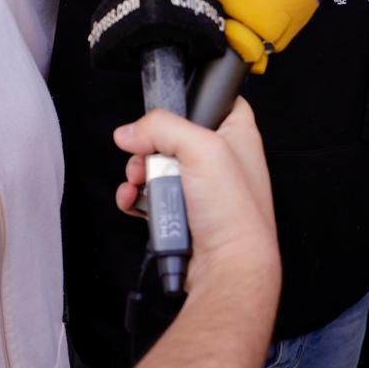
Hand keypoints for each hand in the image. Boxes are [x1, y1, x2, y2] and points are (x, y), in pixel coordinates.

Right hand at [113, 98, 278, 294]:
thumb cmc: (233, 211)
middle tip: (147, 160)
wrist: (227, 267)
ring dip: (139, 174)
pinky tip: (133, 200)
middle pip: (174, 135)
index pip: (217, 100)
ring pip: (159, 166)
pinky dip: (138, 197)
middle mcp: (222, 158)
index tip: (170, 110)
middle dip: (150, 147)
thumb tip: (130, 132)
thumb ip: (162, 128)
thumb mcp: (200, 149)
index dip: (192, 100)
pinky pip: (153, 195)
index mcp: (238, 133)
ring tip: (138, 184)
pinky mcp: (186, 210)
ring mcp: (202, 186)